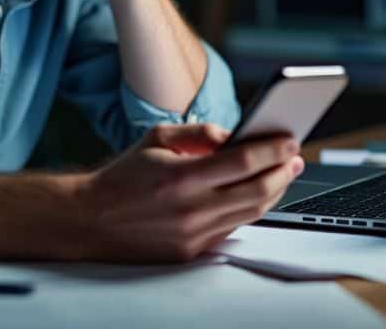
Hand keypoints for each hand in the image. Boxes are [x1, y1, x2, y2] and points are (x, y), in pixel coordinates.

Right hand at [74, 123, 304, 261]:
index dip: (272, 150)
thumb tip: (235, 135)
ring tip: (282, 174)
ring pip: (251, 213)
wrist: (91, 219)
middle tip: (294, 158)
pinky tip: (256, 194)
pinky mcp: (192, 252)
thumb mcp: (157, 139)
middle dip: (283, 172)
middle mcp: (190, 210)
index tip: (289, 141)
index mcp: (181, 177)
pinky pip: (233, 229)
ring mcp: (193, 235)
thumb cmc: (123, 176)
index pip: (243, 162)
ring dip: (273, 191)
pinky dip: (250, 209)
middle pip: (256, 191)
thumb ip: (199, 132)